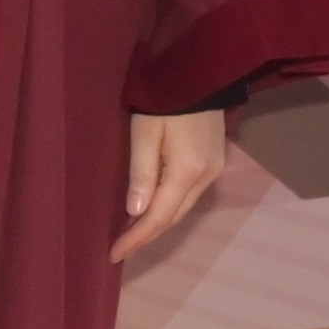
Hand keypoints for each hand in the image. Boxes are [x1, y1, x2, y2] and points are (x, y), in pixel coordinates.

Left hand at [117, 106, 230, 261]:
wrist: (198, 74)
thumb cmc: (164, 101)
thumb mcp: (145, 134)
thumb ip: (142, 173)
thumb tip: (136, 212)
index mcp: (187, 172)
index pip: (158, 217)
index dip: (136, 238)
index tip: (114, 254)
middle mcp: (205, 176)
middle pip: (173, 216)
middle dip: (146, 235)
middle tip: (120, 248)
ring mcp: (213, 169)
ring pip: (182, 207)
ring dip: (158, 221)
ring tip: (132, 233)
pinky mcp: (213, 161)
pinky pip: (188, 194)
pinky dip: (169, 206)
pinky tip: (152, 208)